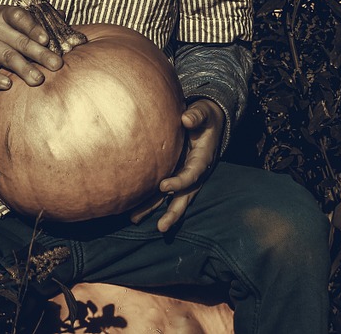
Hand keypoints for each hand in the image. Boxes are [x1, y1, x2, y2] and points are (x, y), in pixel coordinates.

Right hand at [0, 3, 82, 89]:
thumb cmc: (1, 27)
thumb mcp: (14, 18)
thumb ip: (37, 18)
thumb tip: (62, 15)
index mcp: (5, 14)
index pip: (19, 17)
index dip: (33, 27)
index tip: (46, 39)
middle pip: (19, 41)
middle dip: (40, 54)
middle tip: (56, 64)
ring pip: (7, 57)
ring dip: (24, 69)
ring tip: (39, 79)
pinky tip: (8, 85)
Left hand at [131, 98, 224, 231]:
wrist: (208, 121)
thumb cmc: (204, 116)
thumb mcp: (203, 113)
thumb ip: (197, 115)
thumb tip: (186, 119)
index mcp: (202, 159)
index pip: (192, 174)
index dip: (179, 182)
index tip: (163, 186)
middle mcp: (194, 172)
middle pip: (185, 196)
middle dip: (173, 213)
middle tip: (161, 227)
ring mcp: (184, 175)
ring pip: (172, 198)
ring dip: (156, 210)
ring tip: (136, 221)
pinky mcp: (175, 174)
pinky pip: (162, 191)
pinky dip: (150, 200)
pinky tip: (133, 208)